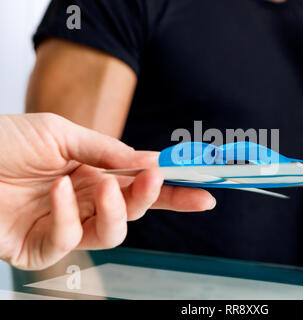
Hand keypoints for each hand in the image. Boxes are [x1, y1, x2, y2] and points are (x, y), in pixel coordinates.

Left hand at [0, 114, 215, 269]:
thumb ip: (107, 151)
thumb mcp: (62, 133)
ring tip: (105, 186)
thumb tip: (151, 160)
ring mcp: (66, 226)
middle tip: (156, 179)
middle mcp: (86, 202)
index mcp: (95, 175)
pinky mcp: (41, 248)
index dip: (175, 191)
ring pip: (112, 233)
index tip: (203, 190)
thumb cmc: (6, 140)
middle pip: (135, 212)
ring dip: (116, 210)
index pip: (142, 186)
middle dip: (153, 198)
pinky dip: (67, 215)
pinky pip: (68, 240)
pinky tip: (57, 191)